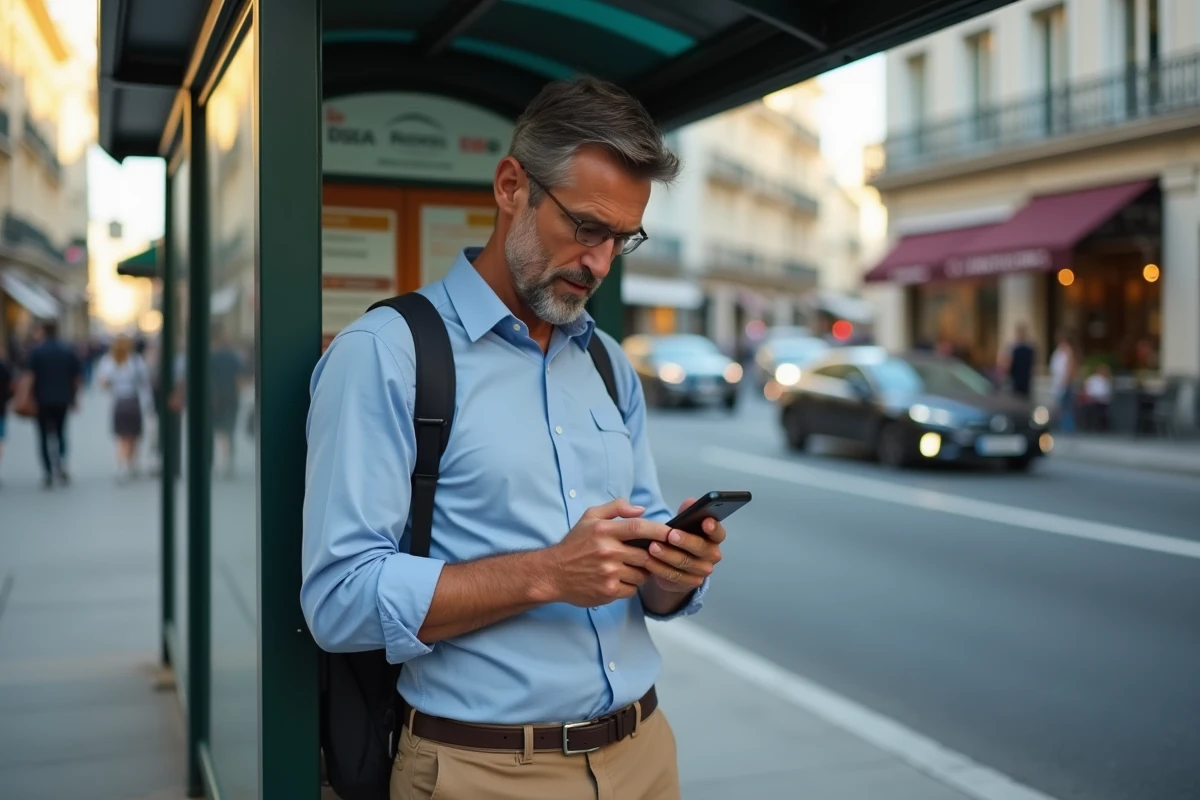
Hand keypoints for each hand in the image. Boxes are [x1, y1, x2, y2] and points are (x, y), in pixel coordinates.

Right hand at [543, 498, 673, 607]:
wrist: (553, 573)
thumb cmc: (574, 544)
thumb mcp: (589, 518)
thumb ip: (615, 508)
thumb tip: (641, 510)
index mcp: (604, 531)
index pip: (639, 528)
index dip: (660, 531)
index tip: (674, 533)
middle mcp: (607, 551)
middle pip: (646, 554)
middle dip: (652, 556)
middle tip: (649, 556)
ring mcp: (608, 573)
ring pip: (642, 574)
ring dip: (641, 572)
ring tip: (630, 568)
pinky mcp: (608, 591)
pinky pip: (633, 589)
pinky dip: (631, 585)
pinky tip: (620, 580)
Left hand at [644, 497, 723, 593]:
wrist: (674, 565)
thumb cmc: (680, 538)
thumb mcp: (683, 524)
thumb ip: (687, 512)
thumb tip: (691, 502)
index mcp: (714, 537)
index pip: (718, 532)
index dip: (713, 527)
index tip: (705, 522)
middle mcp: (713, 554)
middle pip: (701, 548)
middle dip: (685, 541)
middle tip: (670, 535)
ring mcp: (703, 570)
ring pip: (685, 563)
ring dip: (668, 555)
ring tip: (652, 547)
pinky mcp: (690, 583)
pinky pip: (675, 576)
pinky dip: (660, 568)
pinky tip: (648, 561)